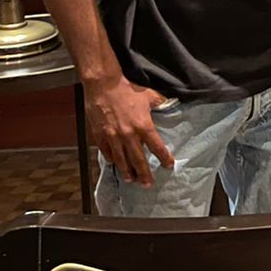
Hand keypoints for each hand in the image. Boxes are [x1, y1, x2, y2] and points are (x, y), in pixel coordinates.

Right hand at [83, 72, 173, 186]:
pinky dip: (112, 159)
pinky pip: (107, 152)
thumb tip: (171, 105)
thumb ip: (161, 104)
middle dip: (144, 173)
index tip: (168, 165)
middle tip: (148, 184)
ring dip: (127, 171)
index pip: (157, 147)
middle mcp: (129, 135)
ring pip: (121, 159)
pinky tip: (116, 164)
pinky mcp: (100, 135)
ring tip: (132, 179)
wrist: (104, 86)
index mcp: (144, 126)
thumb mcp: (150, 96)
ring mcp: (113, 137)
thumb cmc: (127, 90)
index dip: (164, 158)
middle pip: (138, 159)